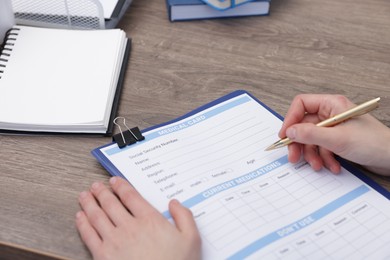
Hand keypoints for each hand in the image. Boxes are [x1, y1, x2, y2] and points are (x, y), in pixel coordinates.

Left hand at [76, 177, 200, 259]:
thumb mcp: (191, 239)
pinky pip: (89, 235)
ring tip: (84, 195)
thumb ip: (184, 217)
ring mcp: (114, 242)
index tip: (114, 181)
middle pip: (110, 203)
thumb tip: (175, 203)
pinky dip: (82, 224)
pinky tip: (80, 217)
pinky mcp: (103, 256)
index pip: (131, 196)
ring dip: (89, 203)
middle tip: (96, 185)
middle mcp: (129, 227)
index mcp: (150, 220)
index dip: (121, 186)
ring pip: (97, 216)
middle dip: (101, 192)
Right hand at [278, 94, 389, 174]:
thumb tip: (289, 131)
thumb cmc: (374, 143)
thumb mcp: (337, 139)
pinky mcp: (338, 140)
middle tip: (294, 157)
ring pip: (311, 139)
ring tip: (318, 165)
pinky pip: (322, 147)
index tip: (285, 136)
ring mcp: (335, 127)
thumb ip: (310, 134)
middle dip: (300, 143)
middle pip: (303, 125)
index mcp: (332, 104)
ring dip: (313, 154)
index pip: (301, 104)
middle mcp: (331, 113)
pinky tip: (332, 166)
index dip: (290, 119)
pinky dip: (324, 158)